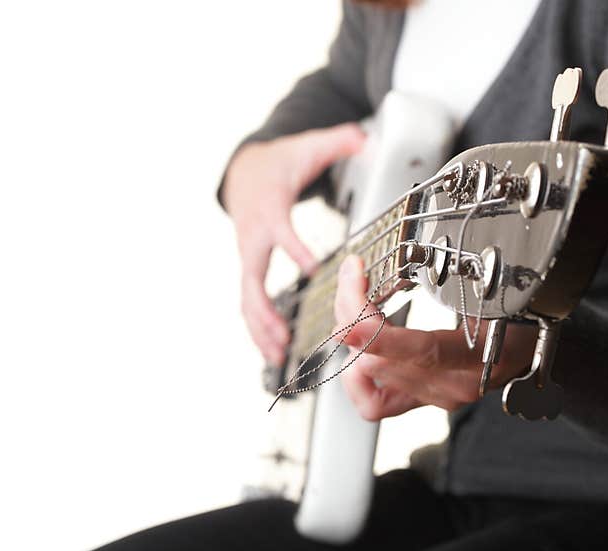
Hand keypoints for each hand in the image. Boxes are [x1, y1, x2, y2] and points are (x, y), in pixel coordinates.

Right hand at [222, 123, 365, 363]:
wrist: (244, 171)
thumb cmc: (278, 165)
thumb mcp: (306, 148)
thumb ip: (337, 142)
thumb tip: (363, 136)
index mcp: (270, 211)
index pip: (282, 233)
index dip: (296, 250)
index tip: (315, 270)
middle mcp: (254, 239)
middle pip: (253, 280)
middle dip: (266, 312)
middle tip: (285, 337)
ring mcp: (248, 257)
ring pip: (247, 299)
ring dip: (260, 330)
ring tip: (277, 356)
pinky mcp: (250, 269)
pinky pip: (249, 302)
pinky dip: (258, 328)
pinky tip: (272, 351)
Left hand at [334, 255, 537, 420]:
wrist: (527, 348)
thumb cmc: (514, 314)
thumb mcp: (496, 291)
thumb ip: (457, 283)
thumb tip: (418, 260)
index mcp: (480, 357)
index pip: (425, 351)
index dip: (382, 338)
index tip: (352, 321)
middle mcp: (454, 384)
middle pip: (381, 361)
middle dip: (354, 315)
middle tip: (353, 277)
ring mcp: (434, 396)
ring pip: (369, 378)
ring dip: (352, 338)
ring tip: (355, 306)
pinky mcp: (418, 400)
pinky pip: (373, 404)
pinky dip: (356, 378)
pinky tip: (360, 352)